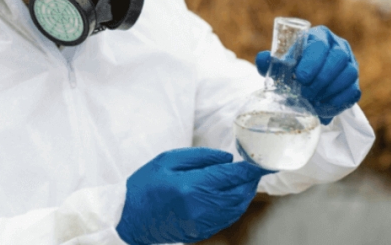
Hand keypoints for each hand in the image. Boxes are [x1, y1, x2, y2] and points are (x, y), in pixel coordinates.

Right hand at [116, 148, 273, 244]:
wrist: (128, 218)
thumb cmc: (144, 185)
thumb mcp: (167, 160)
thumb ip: (200, 157)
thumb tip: (227, 159)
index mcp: (192, 186)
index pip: (231, 176)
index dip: (250, 169)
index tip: (261, 162)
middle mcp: (201, 207)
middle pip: (239, 194)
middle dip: (249, 181)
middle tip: (253, 169)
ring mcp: (202, 223)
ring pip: (236, 208)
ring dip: (245, 194)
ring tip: (244, 181)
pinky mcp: (201, 232)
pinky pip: (227, 218)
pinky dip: (234, 206)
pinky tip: (231, 196)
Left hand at [255, 26, 360, 124]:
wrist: (306, 81)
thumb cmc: (292, 66)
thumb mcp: (279, 63)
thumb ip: (269, 61)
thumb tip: (263, 59)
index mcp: (319, 36)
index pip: (319, 44)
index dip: (312, 62)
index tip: (300, 78)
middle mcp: (338, 46)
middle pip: (338, 58)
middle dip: (322, 78)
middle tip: (306, 93)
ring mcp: (350, 63)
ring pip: (349, 73)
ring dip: (330, 90)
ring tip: (313, 102)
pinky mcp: (354, 82)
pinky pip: (353, 92)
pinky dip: (338, 102)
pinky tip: (324, 109)